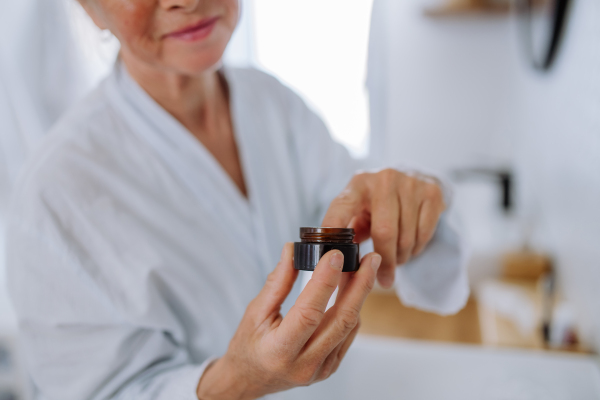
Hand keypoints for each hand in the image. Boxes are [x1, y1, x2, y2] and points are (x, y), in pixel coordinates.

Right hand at [196, 243, 381, 399]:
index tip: (335, 256)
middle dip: (360, 285)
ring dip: (359, 294)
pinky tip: (352, 290)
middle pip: (341, 320)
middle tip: (369, 258)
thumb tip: (292, 251)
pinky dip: (352, 309)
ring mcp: (320, 369)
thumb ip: (277, 282)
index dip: (325, 281)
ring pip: (349, 326)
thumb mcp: (255, 312)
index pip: (309, 312)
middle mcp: (304, 364)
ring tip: (362, 267)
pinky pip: (348, 335)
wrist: (250, 379)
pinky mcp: (330, 367)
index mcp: (279, 350)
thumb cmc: (248, 346)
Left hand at [322, 168, 445, 288]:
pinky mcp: (431, 193)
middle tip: (385, 278)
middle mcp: (383, 180)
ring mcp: (410, 184)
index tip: (331, 254)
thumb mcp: (359, 210)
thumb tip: (338, 263)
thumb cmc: (379, 202)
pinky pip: (424, 234)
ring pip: (406, 237)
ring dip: (401, 257)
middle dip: (385, 260)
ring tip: (397, 259)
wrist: (415, 177)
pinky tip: (411, 247)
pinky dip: (417, 248)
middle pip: (384, 231)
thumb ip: (348, 232)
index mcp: (358, 184)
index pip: (341, 207)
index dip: (334, 228)